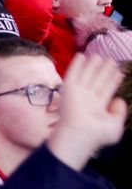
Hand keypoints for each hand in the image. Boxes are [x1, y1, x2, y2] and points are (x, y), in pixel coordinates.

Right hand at [48, 53, 127, 169]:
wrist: (81, 133)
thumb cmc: (97, 133)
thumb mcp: (116, 125)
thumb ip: (120, 112)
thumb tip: (118, 99)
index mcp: (98, 106)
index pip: (106, 89)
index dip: (112, 80)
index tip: (118, 71)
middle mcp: (88, 98)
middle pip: (97, 80)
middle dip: (104, 70)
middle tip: (110, 60)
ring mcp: (78, 93)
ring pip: (87, 75)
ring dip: (92, 65)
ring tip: (99, 56)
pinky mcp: (69, 88)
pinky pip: (72, 73)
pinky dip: (76, 65)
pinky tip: (81, 56)